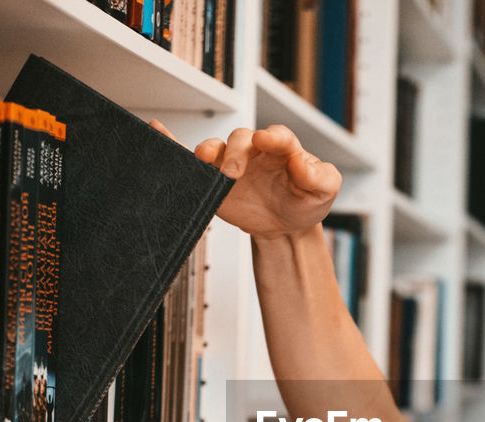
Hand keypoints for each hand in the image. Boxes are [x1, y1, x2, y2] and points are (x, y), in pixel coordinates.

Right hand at [154, 121, 340, 238]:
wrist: (287, 229)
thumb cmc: (305, 202)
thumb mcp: (325, 190)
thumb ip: (320, 175)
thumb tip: (302, 162)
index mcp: (284, 149)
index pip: (277, 135)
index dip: (271, 136)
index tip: (266, 141)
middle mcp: (255, 151)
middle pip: (241, 139)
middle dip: (236, 152)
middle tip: (235, 173)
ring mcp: (232, 163)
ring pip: (215, 147)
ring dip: (209, 152)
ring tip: (207, 163)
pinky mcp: (214, 179)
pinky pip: (193, 159)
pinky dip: (174, 142)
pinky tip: (160, 130)